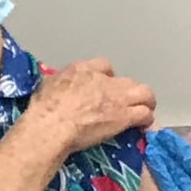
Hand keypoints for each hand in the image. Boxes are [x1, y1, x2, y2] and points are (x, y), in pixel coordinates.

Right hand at [28, 58, 155, 152]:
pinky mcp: (124, 116)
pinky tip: (144, 125)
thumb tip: (58, 86)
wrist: (52, 125)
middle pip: (127, 80)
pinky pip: (144, 114)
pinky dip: (146, 119)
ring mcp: (117, 98)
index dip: (108, 77)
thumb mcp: (48, 84)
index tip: (107, 86)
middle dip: (129, 91)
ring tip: (145, 110)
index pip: (104, 65)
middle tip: (127, 101)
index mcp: (83, 70)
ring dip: (146, 102)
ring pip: (144, 93)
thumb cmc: (44, 108)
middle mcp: (104, 80)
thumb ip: (60, 82)